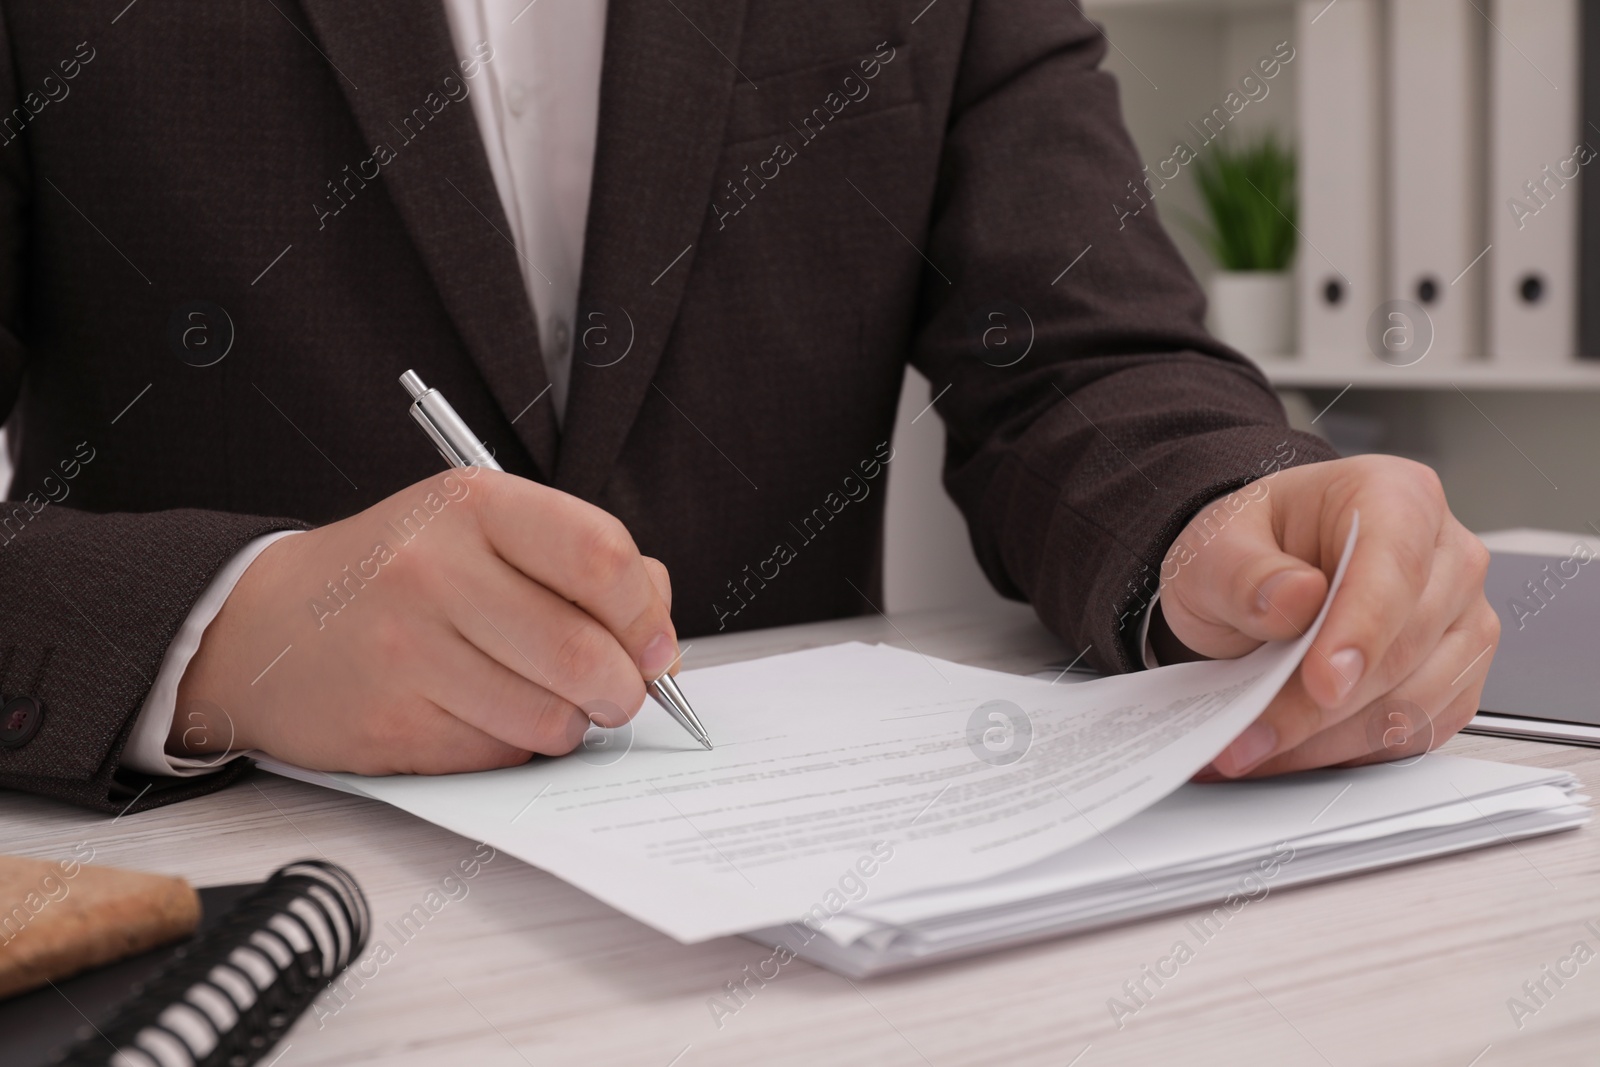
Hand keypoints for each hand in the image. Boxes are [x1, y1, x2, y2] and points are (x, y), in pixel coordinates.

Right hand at [171, 468, 679, 773]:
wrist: (267, 625)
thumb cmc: (400, 576)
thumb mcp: (483, 531)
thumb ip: (581, 565)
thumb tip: (660, 635)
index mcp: (473, 505)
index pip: (601, 556)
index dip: (647, 614)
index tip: (654, 645)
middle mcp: (435, 569)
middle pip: (583, 652)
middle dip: (621, 689)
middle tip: (615, 692)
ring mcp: (406, 650)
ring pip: (549, 716)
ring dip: (569, 723)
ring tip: (543, 699)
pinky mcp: (389, 723)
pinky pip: (499, 755)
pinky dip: (513, 747)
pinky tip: (482, 714)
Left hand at [1152, 454, 1497, 778]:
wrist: (1256, 580)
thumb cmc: (1251, 549)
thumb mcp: (1214, 547)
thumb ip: (1244, 572)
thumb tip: (1294, 598)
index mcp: (1396, 498)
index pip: (1395, 569)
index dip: (1360, 632)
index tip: (1323, 683)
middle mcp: (1446, 559)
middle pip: (1403, 649)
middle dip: (1318, 706)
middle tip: (1249, 733)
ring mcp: (1460, 622)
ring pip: (1413, 704)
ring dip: (1328, 739)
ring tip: (1254, 746)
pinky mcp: (1454, 680)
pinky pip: (1414, 734)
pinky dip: (1347, 752)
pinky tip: (1290, 750)